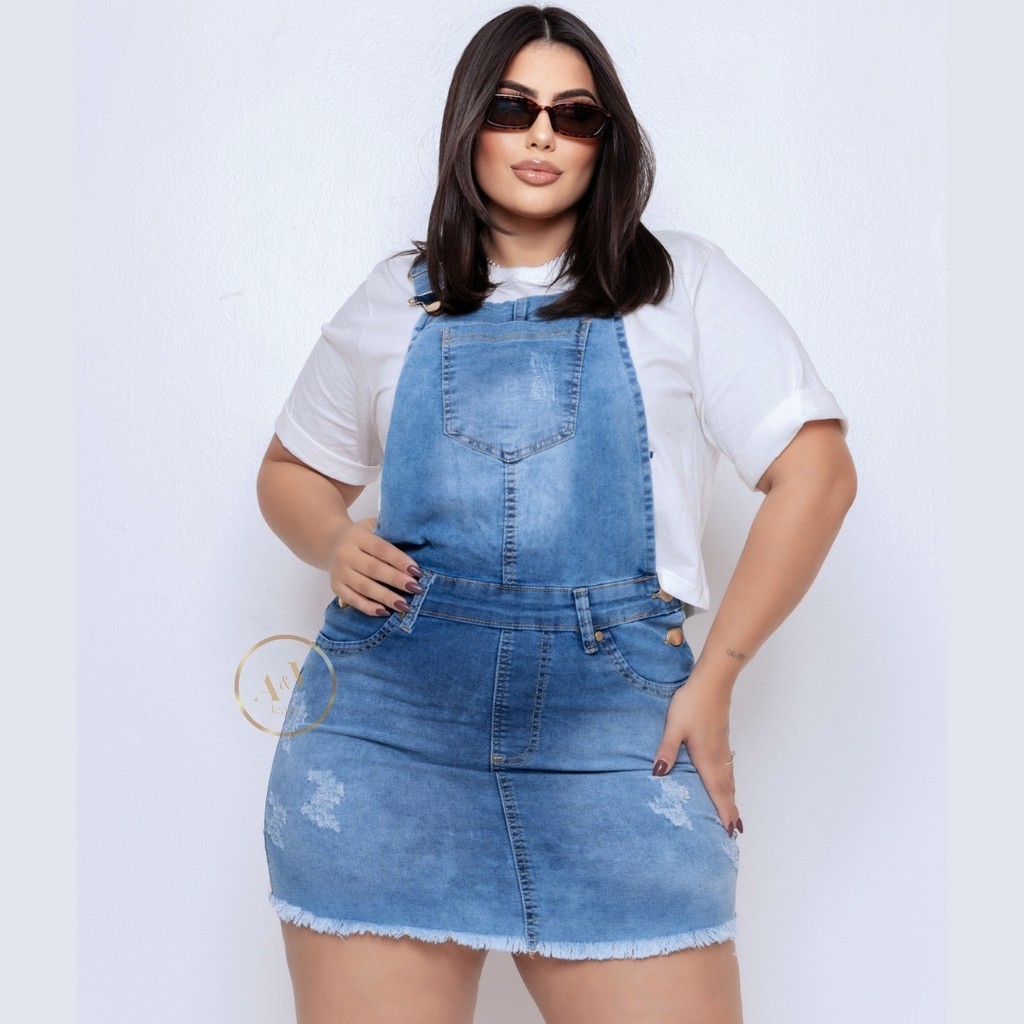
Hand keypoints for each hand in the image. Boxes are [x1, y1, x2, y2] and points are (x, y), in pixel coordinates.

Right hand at [328, 518, 422, 616]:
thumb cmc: (362, 536)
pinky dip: (368, 608)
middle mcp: (345, 554)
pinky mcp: (335, 587)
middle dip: (396, 580)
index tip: (417, 571)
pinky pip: (353, 599)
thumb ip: (390, 535)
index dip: (399, 560)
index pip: (381, 549)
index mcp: (358, 537)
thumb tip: (417, 549)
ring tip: (404, 605)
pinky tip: (385, 612)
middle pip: (373, 569)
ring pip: (364, 587)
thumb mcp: (373, 527)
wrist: (330, 543)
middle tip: (416, 589)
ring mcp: (339, 572)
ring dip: (385, 597)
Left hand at [651, 671, 741, 836]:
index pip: (717, 792)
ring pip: (729, 779)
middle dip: (731, 811)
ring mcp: (722, 747)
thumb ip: (667, 750)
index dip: (724, 812)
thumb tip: (658, 775)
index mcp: (707, 759)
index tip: (730, 832)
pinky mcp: (721, 738)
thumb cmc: (692, 704)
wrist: (712, 682)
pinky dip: (729, 782)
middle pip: (727, 789)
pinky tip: (725, 780)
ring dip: (731, 797)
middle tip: (735, 832)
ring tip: (734, 814)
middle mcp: (718, 757)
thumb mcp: (674, 727)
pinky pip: (728, 768)